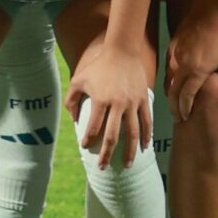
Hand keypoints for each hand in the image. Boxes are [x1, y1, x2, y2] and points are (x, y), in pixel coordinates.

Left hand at [66, 39, 153, 165]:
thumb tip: (73, 120)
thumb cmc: (99, 66)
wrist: (123, 50)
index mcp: (101, 100)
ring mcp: (133, 102)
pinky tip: (144, 147)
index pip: (93, 128)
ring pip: (133, 133)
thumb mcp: (78, 80)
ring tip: (126, 165)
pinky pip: (146, 121)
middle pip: (112, 136)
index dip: (87, 140)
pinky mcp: (143, 99)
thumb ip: (71, 100)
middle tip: (102, 167)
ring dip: (129, 151)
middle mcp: (118, 104)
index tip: (84, 147)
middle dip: (106, 154)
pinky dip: (146, 136)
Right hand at [167, 3, 217, 122]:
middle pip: (173, 92)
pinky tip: (173, 81)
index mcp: (197, 71)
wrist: (209, 9)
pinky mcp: (172, 46)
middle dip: (174, 107)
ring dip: (170, 94)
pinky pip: (168, 68)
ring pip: (168, 80)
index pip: (186, 96)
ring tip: (174, 102)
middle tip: (177, 117)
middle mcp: (182, 66)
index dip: (184, 109)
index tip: (184, 118)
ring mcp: (175, 56)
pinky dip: (169, 79)